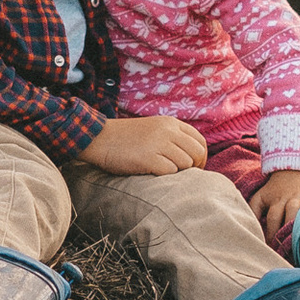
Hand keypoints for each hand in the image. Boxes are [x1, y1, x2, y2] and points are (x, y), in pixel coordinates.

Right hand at [84, 112, 209, 177]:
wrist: (99, 138)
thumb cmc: (125, 138)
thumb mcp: (153, 129)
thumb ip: (172, 136)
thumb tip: (193, 157)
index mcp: (170, 123)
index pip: (199, 140)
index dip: (201, 157)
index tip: (195, 168)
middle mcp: (167, 131)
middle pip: (197, 152)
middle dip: (195, 167)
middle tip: (185, 175)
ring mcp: (158, 143)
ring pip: (186, 163)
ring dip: (178, 172)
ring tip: (163, 172)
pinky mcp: (148, 158)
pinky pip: (170, 172)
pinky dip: (165, 176)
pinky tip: (153, 173)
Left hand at [249, 169, 299, 253]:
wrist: (293, 170)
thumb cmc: (273, 190)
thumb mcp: (260, 198)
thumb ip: (253, 212)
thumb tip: (249, 231)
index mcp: (275, 201)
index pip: (273, 219)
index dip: (272, 234)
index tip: (272, 250)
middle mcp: (290, 199)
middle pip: (290, 217)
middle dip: (289, 234)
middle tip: (288, 252)